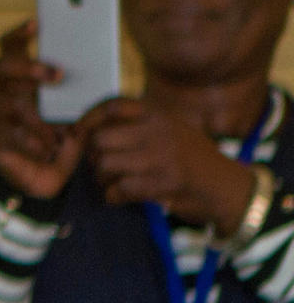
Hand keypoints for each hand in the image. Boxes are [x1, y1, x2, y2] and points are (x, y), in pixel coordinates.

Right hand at [0, 19, 84, 199]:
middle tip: (58, 75)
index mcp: (23, 80)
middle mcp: (5, 93)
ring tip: (56, 136)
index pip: (13, 47)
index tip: (38, 22)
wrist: (46, 177)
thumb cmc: (64, 140)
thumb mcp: (81, 117)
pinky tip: (45, 150)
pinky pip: (8, 136)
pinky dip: (31, 142)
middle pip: (4, 67)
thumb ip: (87, 98)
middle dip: (30, 68)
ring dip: (36, 119)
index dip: (21, 33)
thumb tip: (102, 78)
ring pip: (8, 105)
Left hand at [80, 98, 258, 229]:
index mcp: (159, 114)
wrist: (226, 187)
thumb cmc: (191, 159)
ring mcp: (162, 156)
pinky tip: (120, 197)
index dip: (88, 119)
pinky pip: (119, 189)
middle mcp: (159, 130)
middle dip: (92, 156)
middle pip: (100, 139)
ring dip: (101, 179)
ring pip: (104, 164)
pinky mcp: (164, 183)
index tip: (76, 133)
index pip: (113, 105)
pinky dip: (113, 197)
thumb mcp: (168, 130)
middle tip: (100, 167)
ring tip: (111, 183)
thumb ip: (136, 125)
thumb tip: (85, 129)